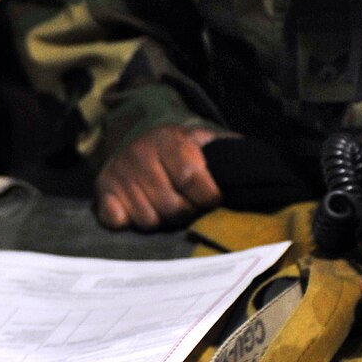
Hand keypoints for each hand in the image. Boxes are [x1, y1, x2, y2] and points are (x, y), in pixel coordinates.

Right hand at [95, 124, 224, 229]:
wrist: (139, 143)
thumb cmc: (182, 150)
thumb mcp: (207, 142)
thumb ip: (230, 151)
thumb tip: (259, 163)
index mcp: (170, 139)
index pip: (191, 178)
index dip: (208, 197)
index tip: (213, 199)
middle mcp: (140, 152)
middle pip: (171, 206)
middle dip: (187, 212)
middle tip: (189, 204)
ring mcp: (119, 172)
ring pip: (148, 220)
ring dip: (162, 220)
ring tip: (166, 206)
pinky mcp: (102, 189)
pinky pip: (116, 221)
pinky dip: (128, 221)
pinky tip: (138, 209)